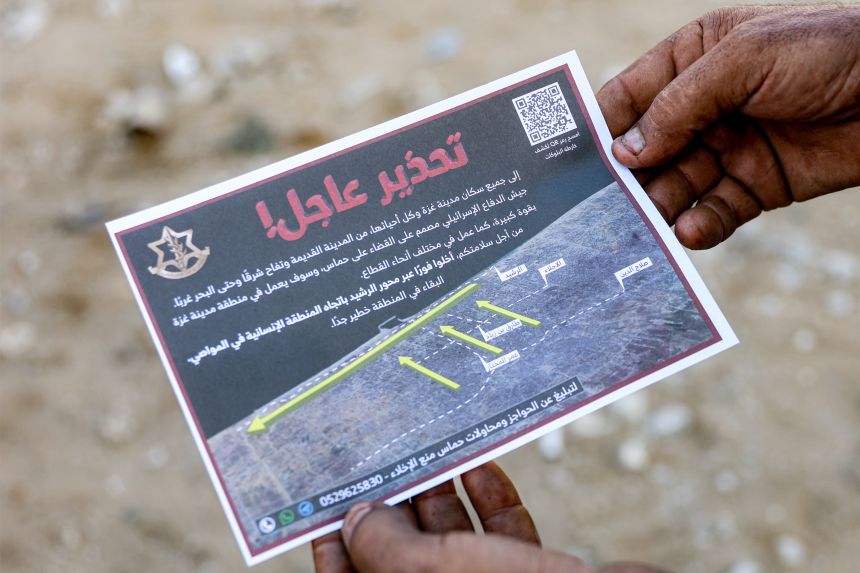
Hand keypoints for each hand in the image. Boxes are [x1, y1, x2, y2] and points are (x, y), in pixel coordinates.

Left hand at [312, 462, 667, 572]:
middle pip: (405, 557)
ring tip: (435, 453)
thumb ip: (387, 546)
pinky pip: (501, 539)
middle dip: (396, 506)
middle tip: (388, 458)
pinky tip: (484, 468)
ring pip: (454, 543)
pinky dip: (491, 503)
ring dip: (445, 495)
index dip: (336, 547)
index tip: (329, 504)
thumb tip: (357, 520)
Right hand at [597, 5, 859, 248]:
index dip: (601, 128)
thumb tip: (623, 152)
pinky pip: (713, 213)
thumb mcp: (743, 61)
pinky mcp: (755, 187)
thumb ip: (679, 105)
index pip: (629, 97)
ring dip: (657, 209)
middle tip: (601, 209)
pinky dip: (698, 226)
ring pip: (674, 187)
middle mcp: (703, 107)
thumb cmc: (826, 53)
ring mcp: (727, 149)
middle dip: (626, 179)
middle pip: (646, 151)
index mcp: (692, 60)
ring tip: (642, 230)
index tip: (571, 163)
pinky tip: (688, 233)